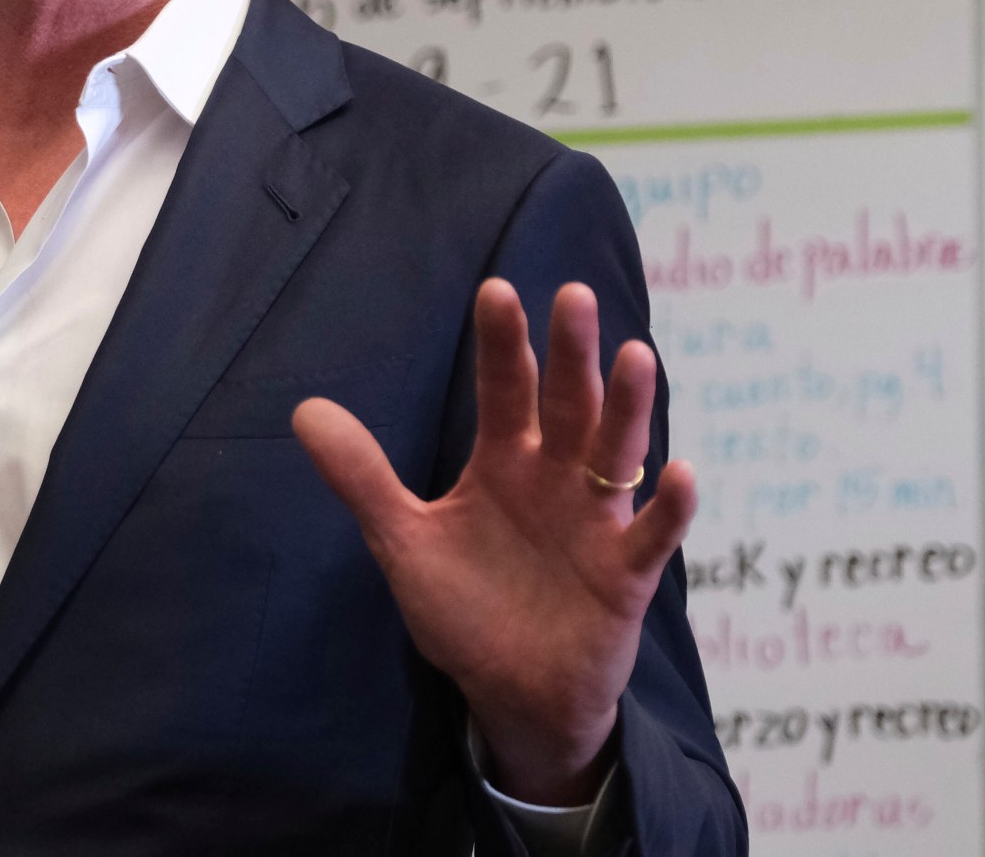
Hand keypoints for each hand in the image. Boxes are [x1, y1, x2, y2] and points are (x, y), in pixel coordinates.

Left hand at [293, 279, 695, 804]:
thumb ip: (364, 478)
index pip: (504, 390)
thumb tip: (303, 411)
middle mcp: (555, 478)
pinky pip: (652, 535)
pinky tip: (681, 473)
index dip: (502, 344)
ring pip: (616, 453)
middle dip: (570, 353)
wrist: (512, 694)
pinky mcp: (626, 574)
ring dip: (629, 408)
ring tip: (635, 356)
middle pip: (567, 404)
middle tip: (573, 295)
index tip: (496, 290)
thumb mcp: (404, 542)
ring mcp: (596, 522)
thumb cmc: (466, 608)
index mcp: (503, 463)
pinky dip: (670, 506)